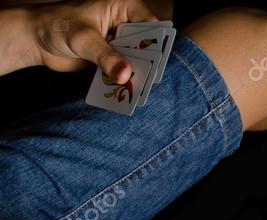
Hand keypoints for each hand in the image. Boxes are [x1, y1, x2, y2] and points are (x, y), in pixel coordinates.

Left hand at [27, 0, 155, 82]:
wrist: (36, 39)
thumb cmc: (57, 25)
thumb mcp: (84, 39)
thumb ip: (106, 57)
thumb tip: (125, 75)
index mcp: (123, 7)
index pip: (151, 24)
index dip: (157, 41)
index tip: (158, 59)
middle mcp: (125, 24)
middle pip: (147, 43)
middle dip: (148, 61)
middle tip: (150, 77)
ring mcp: (119, 42)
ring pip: (137, 59)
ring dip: (138, 73)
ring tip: (139, 88)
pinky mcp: (112, 58)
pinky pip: (125, 70)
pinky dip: (125, 80)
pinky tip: (127, 91)